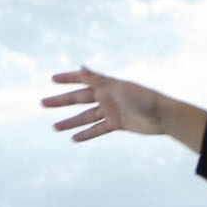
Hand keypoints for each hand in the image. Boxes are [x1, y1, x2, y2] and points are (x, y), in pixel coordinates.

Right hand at [41, 67, 206, 151]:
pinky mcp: (116, 124)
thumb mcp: (118, 88)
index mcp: (107, 85)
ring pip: (85, 117)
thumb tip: (81, 67)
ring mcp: (111, 111)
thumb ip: (98, 79)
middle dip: (61, 101)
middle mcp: (107, 96)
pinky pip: (97, 130)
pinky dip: (86, 135)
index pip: (83, 79)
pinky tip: (74, 139)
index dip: (68, 79)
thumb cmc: (143, 98)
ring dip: (70, 122)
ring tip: (54, 128)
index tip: (52, 79)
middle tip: (43, 103)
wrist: (162, 116)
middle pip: (79, 99)